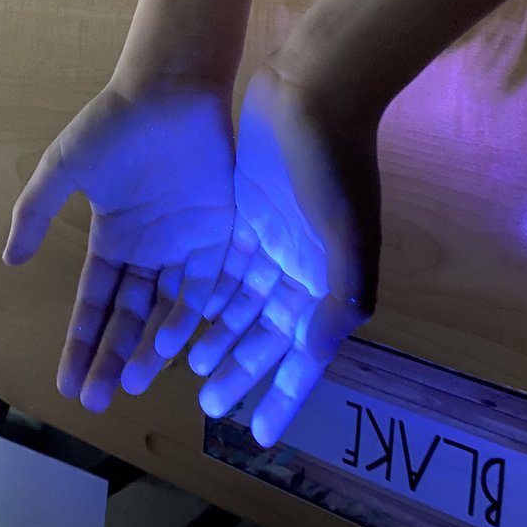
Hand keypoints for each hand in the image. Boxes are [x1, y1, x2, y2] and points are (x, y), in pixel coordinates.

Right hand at [3, 81, 234, 411]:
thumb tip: (10, 262)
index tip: (67, 384)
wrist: (170, 88)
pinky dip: (196, 313)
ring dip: (152, 345)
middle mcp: (150, 249)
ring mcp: (186, 243)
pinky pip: (210, 282)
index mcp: (113, 237)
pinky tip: (180, 344)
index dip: (80, 342)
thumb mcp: (65, 166)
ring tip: (133, 378)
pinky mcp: (221, 230)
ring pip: (169, 308)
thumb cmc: (114, 123)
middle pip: (131, 316)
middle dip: (112, 356)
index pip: (94, 302)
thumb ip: (37, 211)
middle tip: (99, 399)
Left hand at [190, 64, 380, 445]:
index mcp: (328, 284)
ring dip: (214, 335)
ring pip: (237, 304)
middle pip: (265, 335)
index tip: (259, 434)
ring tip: (183, 368)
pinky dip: (203, 293)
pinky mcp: (244, 214)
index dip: (282, 394)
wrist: (315, 92)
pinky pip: (219, 267)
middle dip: (238, 369)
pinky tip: (179, 316)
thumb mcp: (347, 238)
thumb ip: (337, 302)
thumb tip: (310, 354)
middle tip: (205, 402)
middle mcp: (300, 270)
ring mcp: (270, 241)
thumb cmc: (335, 167)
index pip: (303, 355)